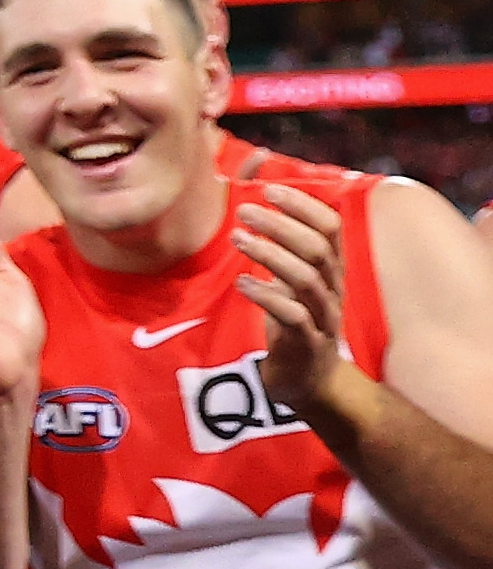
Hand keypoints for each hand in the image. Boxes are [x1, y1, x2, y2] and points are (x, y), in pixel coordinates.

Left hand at [236, 185, 362, 426]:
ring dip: (269, 255)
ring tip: (236, 238)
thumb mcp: (287, 276)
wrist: (309, 379)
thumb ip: (277, 240)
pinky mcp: (307, 344)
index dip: (303, 206)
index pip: (330, 228)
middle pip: (317, 249)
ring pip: (306, 279)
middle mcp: (332, 289)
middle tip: (244, 210)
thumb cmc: (294, 317)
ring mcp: (322, 317)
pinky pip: (293, 316)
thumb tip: (254, 190)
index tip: (268, 188)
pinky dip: (267, 296)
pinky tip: (242, 283)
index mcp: (331, 268)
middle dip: (281, 225)